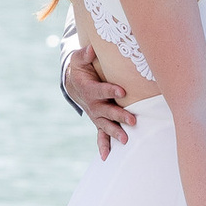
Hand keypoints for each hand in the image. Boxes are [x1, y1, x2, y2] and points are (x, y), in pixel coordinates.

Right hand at [61, 42, 133, 158]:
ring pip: (105, 125)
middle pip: (107, 111)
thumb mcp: (80, 58)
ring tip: (125, 140)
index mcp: (89, 89)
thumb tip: (92, 49)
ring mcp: (95, 114)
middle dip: (119, 116)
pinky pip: (100, 134)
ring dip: (115, 132)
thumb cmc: (80, 68)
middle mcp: (92, 105)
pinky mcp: (98, 120)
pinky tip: (106, 157)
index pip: (101, 90)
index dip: (111, 91)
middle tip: (132, 120)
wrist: (72, 82)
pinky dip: (103, 145)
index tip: (123, 91)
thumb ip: (85, 54)